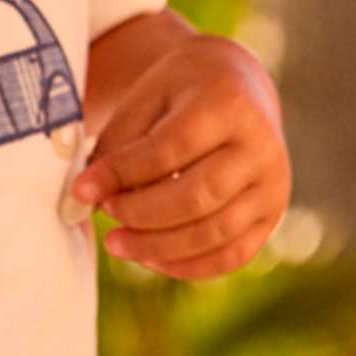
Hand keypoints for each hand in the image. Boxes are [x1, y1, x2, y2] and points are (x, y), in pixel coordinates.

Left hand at [67, 34, 290, 280]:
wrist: (236, 90)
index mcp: (228, 104)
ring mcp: (273, 185)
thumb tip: (88, 199)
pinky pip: (233, 255)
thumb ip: (119, 145)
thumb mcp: (146, 99)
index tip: (82, 189)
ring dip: (159, 247)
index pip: (170, 149)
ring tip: (117, 243)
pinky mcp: (271, 215)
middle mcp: (261, 146)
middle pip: (198, 196)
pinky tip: (150, 258)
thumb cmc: (180, 97)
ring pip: (215, 232)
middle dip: (142, 214)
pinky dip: (189, 266)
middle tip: (105, 213)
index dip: (123, 174)